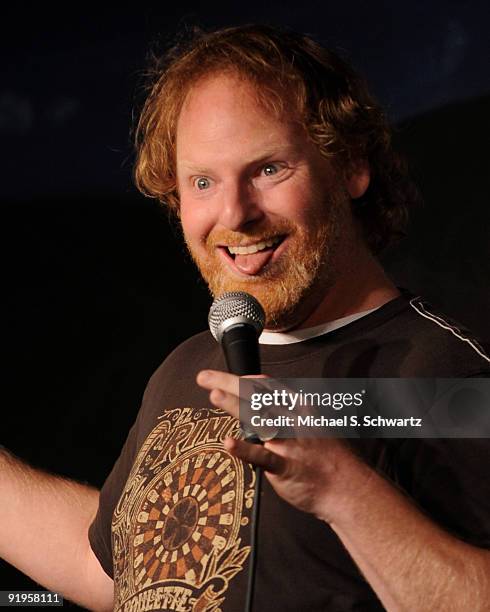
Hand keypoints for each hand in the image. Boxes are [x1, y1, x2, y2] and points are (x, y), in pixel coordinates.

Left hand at [196, 369, 373, 523]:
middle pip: (257, 397)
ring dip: (235, 405)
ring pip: (259, 419)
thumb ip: (288, 416)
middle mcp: (293, 420)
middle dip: (230, 384)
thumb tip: (263, 408)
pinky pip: (263, 457)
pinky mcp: (286, 466)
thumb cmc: (328, 459)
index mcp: (300, 408)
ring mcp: (289, 443)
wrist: (348, 489)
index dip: (244, 380)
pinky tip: (229, 443)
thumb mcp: (313, 426)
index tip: (225, 378)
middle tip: (205, 377)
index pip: (268, 387)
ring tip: (214, 396)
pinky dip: (245, 450)